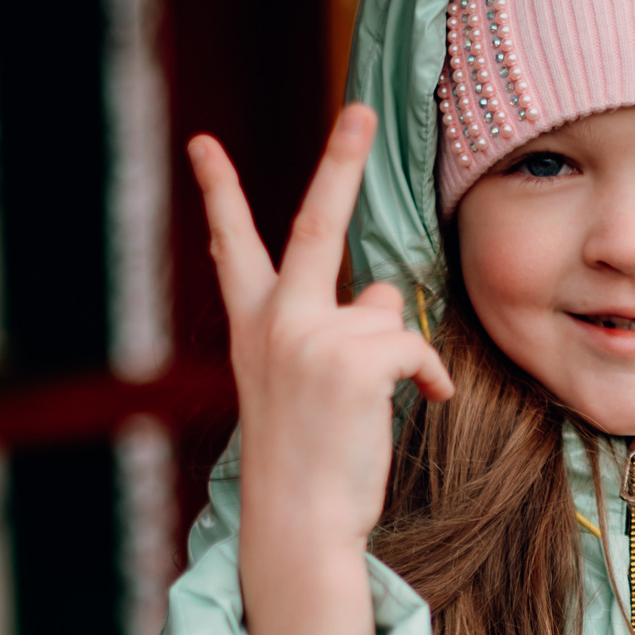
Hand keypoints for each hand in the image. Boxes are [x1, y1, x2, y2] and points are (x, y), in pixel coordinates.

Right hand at [189, 106, 454, 634]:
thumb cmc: (310, 462)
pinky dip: (431, 376)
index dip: (220, 193)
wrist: (299, 524)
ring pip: (384, 307)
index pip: (233, 247)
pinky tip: (427, 403)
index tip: (204, 143)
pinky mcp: (352, 360)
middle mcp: (274, 321)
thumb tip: (382, 290)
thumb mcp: (309, 384)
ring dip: (397, 351)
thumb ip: (337, 327)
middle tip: (360, 110)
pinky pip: (415, 345)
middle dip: (339, 160)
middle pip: (312, 222)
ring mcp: (310, 336)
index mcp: (253, 326)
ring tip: (370, 405)